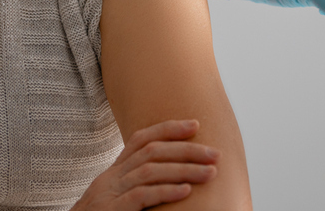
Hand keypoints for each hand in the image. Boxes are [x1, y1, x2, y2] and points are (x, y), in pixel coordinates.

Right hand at [72, 119, 219, 210]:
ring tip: (210, 173)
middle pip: (151, 151)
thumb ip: (136, 188)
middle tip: (215, 154)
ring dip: (184, 169)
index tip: (195, 125)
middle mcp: (110, 178)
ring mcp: (108, 194)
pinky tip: (186, 191)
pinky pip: (142, 196)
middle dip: (186, 149)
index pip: (140, 139)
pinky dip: (166, 191)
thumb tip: (172, 181)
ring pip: (150, 171)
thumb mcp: (116, 200)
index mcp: (113, 173)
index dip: (168, 128)